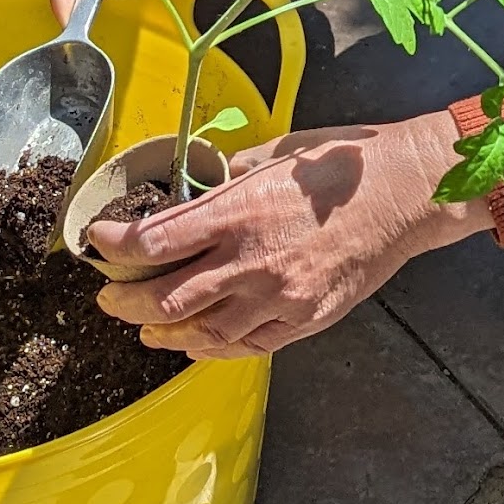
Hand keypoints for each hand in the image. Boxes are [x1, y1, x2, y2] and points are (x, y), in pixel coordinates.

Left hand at [87, 112, 494, 358]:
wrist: (406, 195)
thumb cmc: (342, 166)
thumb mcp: (275, 154)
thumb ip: (229, 177)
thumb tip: (195, 188)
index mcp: (238, 211)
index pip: (153, 241)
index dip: (113, 246)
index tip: (97, 241)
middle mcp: (251, 261)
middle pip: (166, 298)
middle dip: (125, 300)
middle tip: (108, 296)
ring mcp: (279, 297)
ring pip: (202, 333)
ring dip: (163, 334)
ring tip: (144, 329)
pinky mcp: (304, 319)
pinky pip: (246, 346)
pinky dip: (212, 349)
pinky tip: (195, 344)